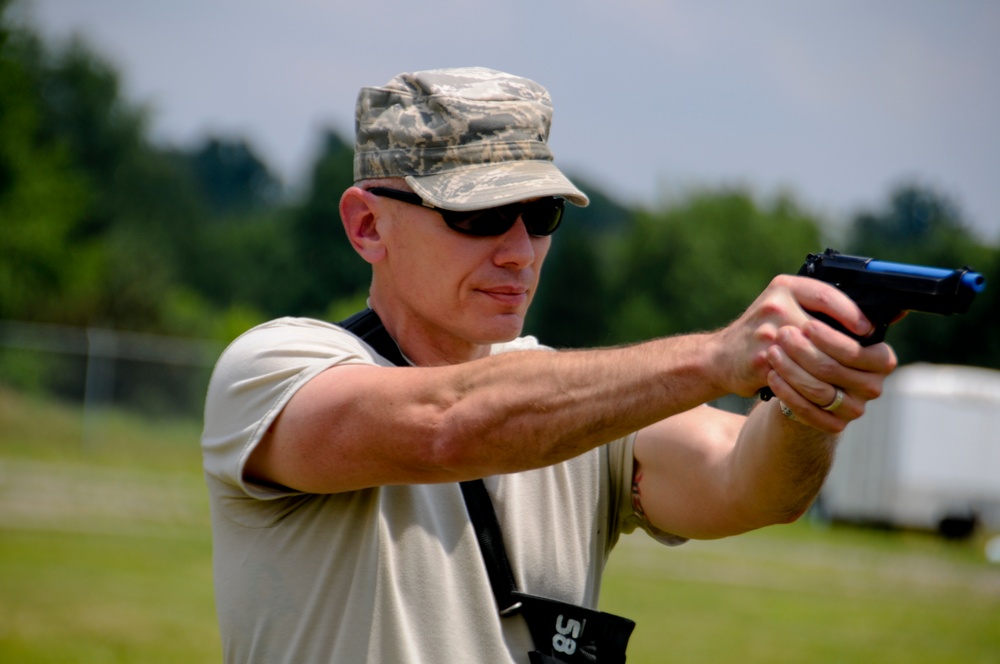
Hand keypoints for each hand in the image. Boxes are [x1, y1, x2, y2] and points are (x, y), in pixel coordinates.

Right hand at [715, 275, 896, 430]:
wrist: (719, 357)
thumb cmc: (761, 332)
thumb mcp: (786, 307)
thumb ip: (821, 307)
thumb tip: (878, 316)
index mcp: (785, 287)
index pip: (828, 295)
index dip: (852, 313)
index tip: (868, 329)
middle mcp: (775, 306)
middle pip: (826, 331)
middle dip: (848, 350)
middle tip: (864, 362)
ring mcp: (767, 334)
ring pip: (817, 358)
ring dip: (836, 373)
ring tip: (848, 380)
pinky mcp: (762, 361)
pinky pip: (800, 378)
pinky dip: (817, 386)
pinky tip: (829, 391)